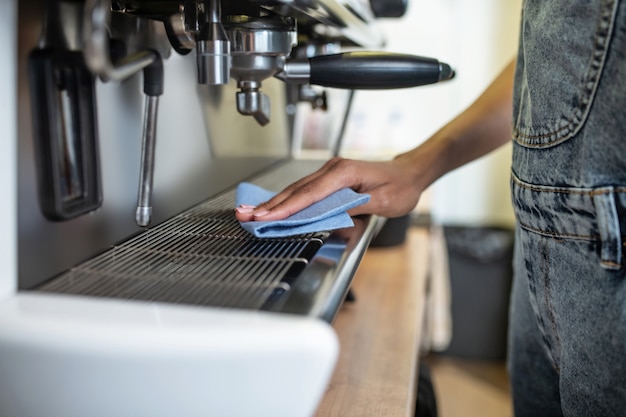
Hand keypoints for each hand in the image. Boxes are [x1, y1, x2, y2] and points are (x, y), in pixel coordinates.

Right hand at [234, 156, 424, 221]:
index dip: (286, 207)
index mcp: (345, 172)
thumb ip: (356, 208)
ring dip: (274, 203)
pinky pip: (304, 191)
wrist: (408, 174)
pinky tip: (273, 208)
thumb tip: (329, 214)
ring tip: (252, 213)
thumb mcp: (384, 202)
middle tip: (247, 216)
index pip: (309, 194)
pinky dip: (287, 201)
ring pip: (297, 190)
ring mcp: (330, 172)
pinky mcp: (329, 179)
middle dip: (270, 205)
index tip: (267, 217)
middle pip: (296, 191)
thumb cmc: (400, 187)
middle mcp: (333, 169)